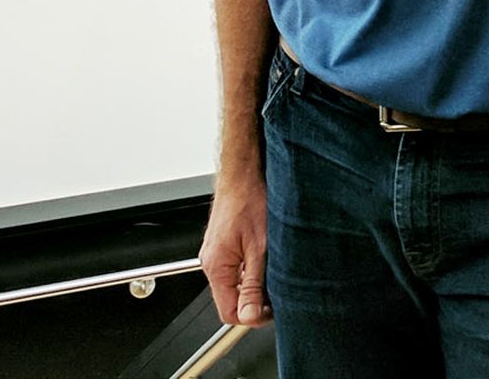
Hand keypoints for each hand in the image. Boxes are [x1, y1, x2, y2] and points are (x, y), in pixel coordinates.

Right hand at [201, 170, 271, 327]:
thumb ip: (253, 284)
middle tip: (276, 285)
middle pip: (232, 300)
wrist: (243, 173)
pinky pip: (235, 269)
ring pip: (235, 285)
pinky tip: (264, 256)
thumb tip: (250, 316)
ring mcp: (216, 254)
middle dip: (256, 299)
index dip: (253, 316)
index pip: (229, 313)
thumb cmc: (250, 200)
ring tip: (271, 266)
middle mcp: (211, 262)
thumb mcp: (259, 247)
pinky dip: (251, 269)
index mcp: (216, 266)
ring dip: (255, 283)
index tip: (272, 307)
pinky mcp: (223, 246)